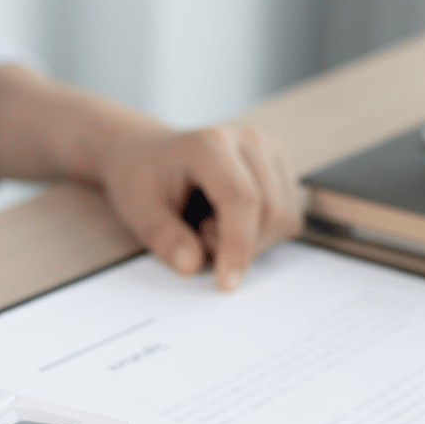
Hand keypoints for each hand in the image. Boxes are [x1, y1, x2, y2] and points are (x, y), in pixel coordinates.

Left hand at [101, 125, 301, 289]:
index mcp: (209, 145)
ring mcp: (269, 150)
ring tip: (210, 225)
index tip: (226, 283)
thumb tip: (191, 265)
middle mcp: (248, 140)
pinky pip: (286, 218)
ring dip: (250, 240)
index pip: (241, 198)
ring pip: (283, 218)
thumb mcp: (138, 209)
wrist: (150, 153)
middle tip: (198, 236)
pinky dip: (260, 233)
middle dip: (238, 245)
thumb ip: (163, 237)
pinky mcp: (281, 166)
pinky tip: (229, 220)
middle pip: (269, 212)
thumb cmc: (144, 178)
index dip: (238, 245)